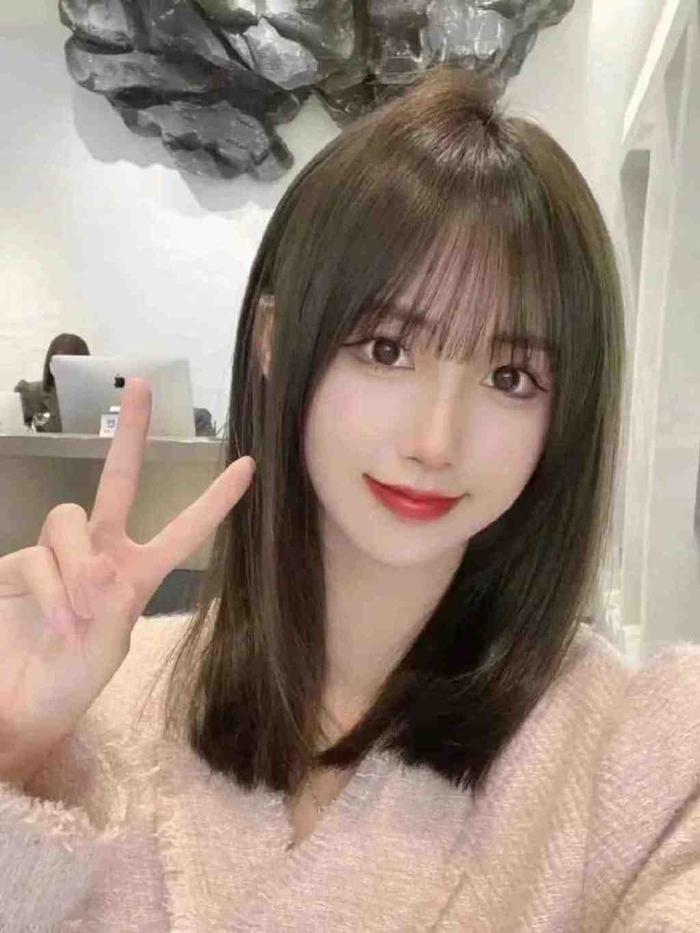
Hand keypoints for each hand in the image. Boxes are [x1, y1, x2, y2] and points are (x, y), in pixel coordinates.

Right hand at [0, 378, 254, 783]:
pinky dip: (50, 588)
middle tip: (143, 384)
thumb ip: (111, 607)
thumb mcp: (107, 650)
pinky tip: (56, 621)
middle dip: (130, 433)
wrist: (20, 707)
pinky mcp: (18, 563)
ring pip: (70, 520)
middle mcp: (98, 553)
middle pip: (118, 480)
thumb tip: (96, 567)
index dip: (213, 501)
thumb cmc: (71, 684)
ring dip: (76, 567)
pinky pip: (37, 556)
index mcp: (136, 573)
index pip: (182, 530)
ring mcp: (57, 554)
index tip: (249, 467)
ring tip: (76, 616)